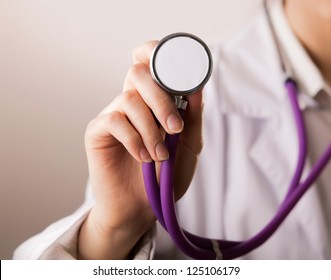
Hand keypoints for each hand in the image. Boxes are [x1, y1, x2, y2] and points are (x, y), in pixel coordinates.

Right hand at [78, 40, 203, 258]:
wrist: (142, 207)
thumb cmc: (166, 175)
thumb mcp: (189, 146)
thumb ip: (193, 117)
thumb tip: (196, 86)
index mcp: (153, 101)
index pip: (149, 64)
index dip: (155, 53)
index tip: (177, 67)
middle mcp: (132, 102)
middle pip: (139, 73)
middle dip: (161, 99)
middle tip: (175, 128)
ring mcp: (113, 115)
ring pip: (129, 99)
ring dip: (150, 129)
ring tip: (160, 155)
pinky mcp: (97, 131)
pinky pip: (114, 121)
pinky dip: (133, 139)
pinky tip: (142, 157)